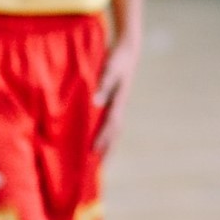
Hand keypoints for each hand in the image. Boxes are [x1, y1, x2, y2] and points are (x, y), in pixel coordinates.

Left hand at [93, 37, 139, 154]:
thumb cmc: (117, 58)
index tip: (93, 154)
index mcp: (118, 102)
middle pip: (113, 134)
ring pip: (111, 130)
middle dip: (106, 151)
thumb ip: (103, 83)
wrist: (128, 49)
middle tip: (97, 170)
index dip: (102, 140)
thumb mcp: (110, 68)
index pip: (110, 126)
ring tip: (96, 162)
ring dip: (105, 145)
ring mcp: (117, 106)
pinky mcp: (112, 102)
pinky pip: (107, 122)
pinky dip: (102, 133)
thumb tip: (96, 102)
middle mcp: (118, 107)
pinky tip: (92, 139)